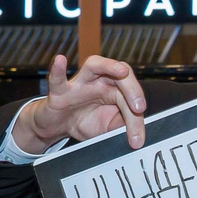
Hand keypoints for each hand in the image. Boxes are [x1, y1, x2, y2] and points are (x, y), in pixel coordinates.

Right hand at [13, 53, 150, 153]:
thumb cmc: (84, 121)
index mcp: (114, 91)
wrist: (58, 127)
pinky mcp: (58, 91)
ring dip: (110, 66)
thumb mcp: (108, 128)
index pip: (132, 97)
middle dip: (133, 90)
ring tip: (122, 70)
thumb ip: (122, 125)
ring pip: (94, 65)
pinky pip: (57, 79)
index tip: (138, 136)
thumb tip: (136, 129)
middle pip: (120, 76)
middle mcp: (99, 82)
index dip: (137, 117)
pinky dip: (58, 69)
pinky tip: (60, 60)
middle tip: (139, 108)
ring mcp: (78, 84)